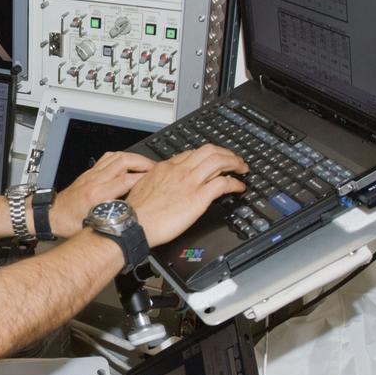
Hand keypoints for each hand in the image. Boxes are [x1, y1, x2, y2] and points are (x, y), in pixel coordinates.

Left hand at [50, 151, 155, 237]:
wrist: (52, 215)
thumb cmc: (69, 223)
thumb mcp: (95, 226)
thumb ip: (113, 220)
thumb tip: (132, 220)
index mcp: (98, 195)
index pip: (127, 180)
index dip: (144, 178)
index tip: (156, 180)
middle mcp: (95, 180)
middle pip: (124, 161)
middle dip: (143, 162)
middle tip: (155, 168)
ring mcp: (92, 174)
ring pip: (116, 156)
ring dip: (134, 157)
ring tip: (146, 163)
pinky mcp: (89, 172)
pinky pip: (107, 157)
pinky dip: (121, 156)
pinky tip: (128, 160)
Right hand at [127, 144, 247, 246]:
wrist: (133, 223)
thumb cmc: (135, 211)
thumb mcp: (142, 186)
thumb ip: (156, 180)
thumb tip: (160, 183)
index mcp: (166, 167)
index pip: (192, 153)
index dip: (207, 155)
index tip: (213, 160)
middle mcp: (180, 170)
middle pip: (209, 151)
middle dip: (226, 153)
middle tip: (234, 160)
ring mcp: (190, 182)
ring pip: (219, 161)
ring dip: (235, 163)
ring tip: (242, 169)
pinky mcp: (198, 198)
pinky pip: (223, 183)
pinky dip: (235, 183)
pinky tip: (240, 187)